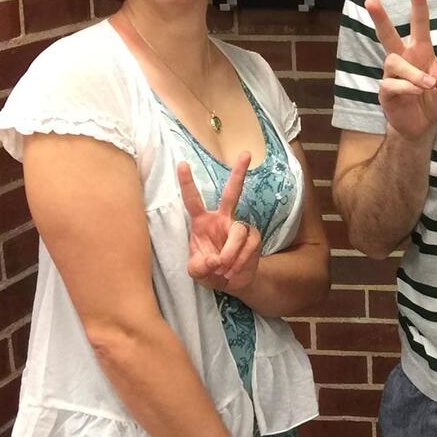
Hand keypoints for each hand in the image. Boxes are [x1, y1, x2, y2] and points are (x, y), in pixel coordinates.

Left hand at [179, 152, 261, 292]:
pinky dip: (240, 261)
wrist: (232, 282)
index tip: (182, 164)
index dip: (187, 183)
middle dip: (238, 173)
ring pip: (238, 232)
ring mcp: (239, 227)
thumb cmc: (209, 270)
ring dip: (229, 254)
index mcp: (202, 222)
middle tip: (246, 153)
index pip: (193, 200)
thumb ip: (199, 267)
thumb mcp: (196, 271)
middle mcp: (222, 219)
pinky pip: (248, 245)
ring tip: (223, 269)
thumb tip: (214, 261)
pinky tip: (233, 270)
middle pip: (231, 193)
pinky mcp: (253, 237)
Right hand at [367, 0, 436, 141]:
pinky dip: (407, 88)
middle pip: (388, 35)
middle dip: (380, 18)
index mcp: (421, 52)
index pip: (419, 24)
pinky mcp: (385, 92)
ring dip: (413, 73)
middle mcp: (403, 59)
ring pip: (394, 63)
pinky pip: (391, 84)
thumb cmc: (436, 101)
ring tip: (428, 85)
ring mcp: (392, 75)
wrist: (423, 127)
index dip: (418, 4)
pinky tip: (416, 94)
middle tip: (371, 0)